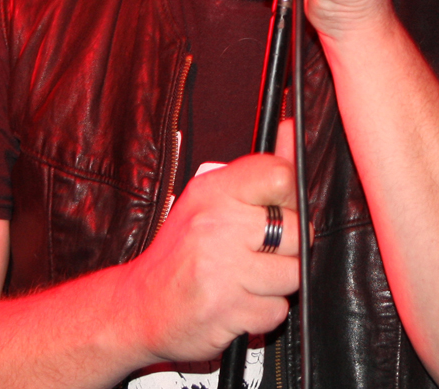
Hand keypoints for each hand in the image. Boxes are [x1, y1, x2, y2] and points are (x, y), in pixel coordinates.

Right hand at [121, 148, 300, 364]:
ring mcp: (221, 268)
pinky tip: (240, 301)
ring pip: (293, 274)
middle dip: (290, 248)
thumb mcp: (213, 198)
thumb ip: (259, 170)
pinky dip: (265, 312)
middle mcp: (216, 224)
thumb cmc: (182, 249)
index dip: (291, 197)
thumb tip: (294, 128)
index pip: (279, 175)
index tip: (280, 210)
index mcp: (213, 190)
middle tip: (261, 252)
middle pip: (298, 230)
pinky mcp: (226, 309)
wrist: (140, 305)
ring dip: (278, 283)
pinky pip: (277, 310)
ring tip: (248, 278)